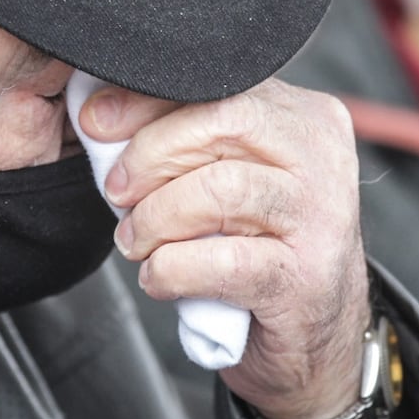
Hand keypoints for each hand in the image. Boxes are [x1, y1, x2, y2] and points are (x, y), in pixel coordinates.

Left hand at [81, 79, 370, 418]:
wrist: (318, 336)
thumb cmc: (261, 245)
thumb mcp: (233, 175)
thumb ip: (190, 137)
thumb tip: (101, 113)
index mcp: (305, 117)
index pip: (220, 82)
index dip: (147, 99)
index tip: (96, 123)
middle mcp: (322, 158)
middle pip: (221, 121)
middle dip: (150, 154)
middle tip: (117, 191)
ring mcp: (320, 218)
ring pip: (218, 189)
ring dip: (155, 217)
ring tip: (136, 240)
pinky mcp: (303, 278)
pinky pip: (219, 261)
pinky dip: (171, 269)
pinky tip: (159, 276)